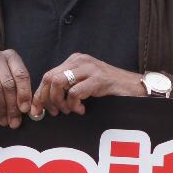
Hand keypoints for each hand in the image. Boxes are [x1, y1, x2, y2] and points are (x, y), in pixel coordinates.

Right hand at [0, 49, 32, 127]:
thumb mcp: (8, 78)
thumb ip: (18, 88)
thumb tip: (28, 108)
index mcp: (10, 56)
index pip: (21, 75)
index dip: (24, 93)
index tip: (25, 109)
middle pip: (8, 83)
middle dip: (12, 105)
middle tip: (14, 120)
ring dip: (0, 106)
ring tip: (3, 119)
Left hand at [31, 53, 145, 117]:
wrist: (136, 87)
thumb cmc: (110, 89)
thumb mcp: (85, 83)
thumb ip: (68, 87)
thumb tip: (43, 102)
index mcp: (75, 60)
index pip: (48, 75)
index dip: (39, 94)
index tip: (36, 110)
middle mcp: (80, 60)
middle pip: (49, 78)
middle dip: (45, 99)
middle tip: (54, 113)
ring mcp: (90, 68)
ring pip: (58, 83)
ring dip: (59, 102)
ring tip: (69, 110)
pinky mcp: (99, 78)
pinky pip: (74, 92)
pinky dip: (74, 105)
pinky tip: (82, 109)